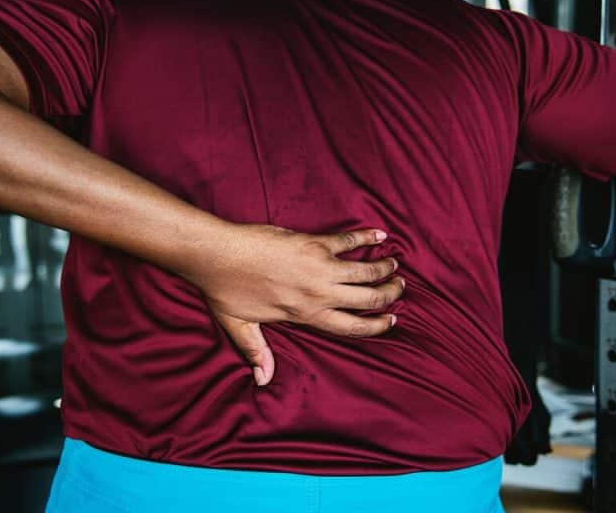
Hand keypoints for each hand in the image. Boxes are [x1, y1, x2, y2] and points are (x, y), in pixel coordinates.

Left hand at [181, 224, 403, 385]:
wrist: (216, 254)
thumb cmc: (224, 290)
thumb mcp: (240, 327)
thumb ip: (257, 352)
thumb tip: (263, 380)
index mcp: (304, 315)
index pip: (351, 326)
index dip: (375, 325)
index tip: (391, 321)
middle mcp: (318, 293)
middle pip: (367, 298)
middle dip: (389, 295)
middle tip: (399, 289)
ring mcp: (318, 266)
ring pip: (364, 271)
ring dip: (384, 268)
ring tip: (394, 265)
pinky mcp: (313, 242)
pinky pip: (348, 241)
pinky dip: (367, 237)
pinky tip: (380, 235)